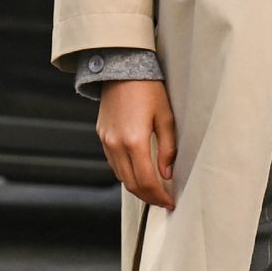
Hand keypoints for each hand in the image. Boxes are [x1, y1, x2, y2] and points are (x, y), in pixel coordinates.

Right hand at [97, 79, 177, 208]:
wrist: (122, 68)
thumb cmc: (148, 89)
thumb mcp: (166, 116)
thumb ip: (167, 148)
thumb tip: (167, 174)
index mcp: (134, 140)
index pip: (146, 181)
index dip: (158, 196)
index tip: (170, 202)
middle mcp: (116, 144)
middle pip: (131, 184)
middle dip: (148, 196)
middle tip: (162, 200)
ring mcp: (106, 141)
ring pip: (120, 175)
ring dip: (136, 186)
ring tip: (153, 188)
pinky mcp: (102, 135)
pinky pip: (113, 162)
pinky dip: (126, 172)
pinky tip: (138, 170)